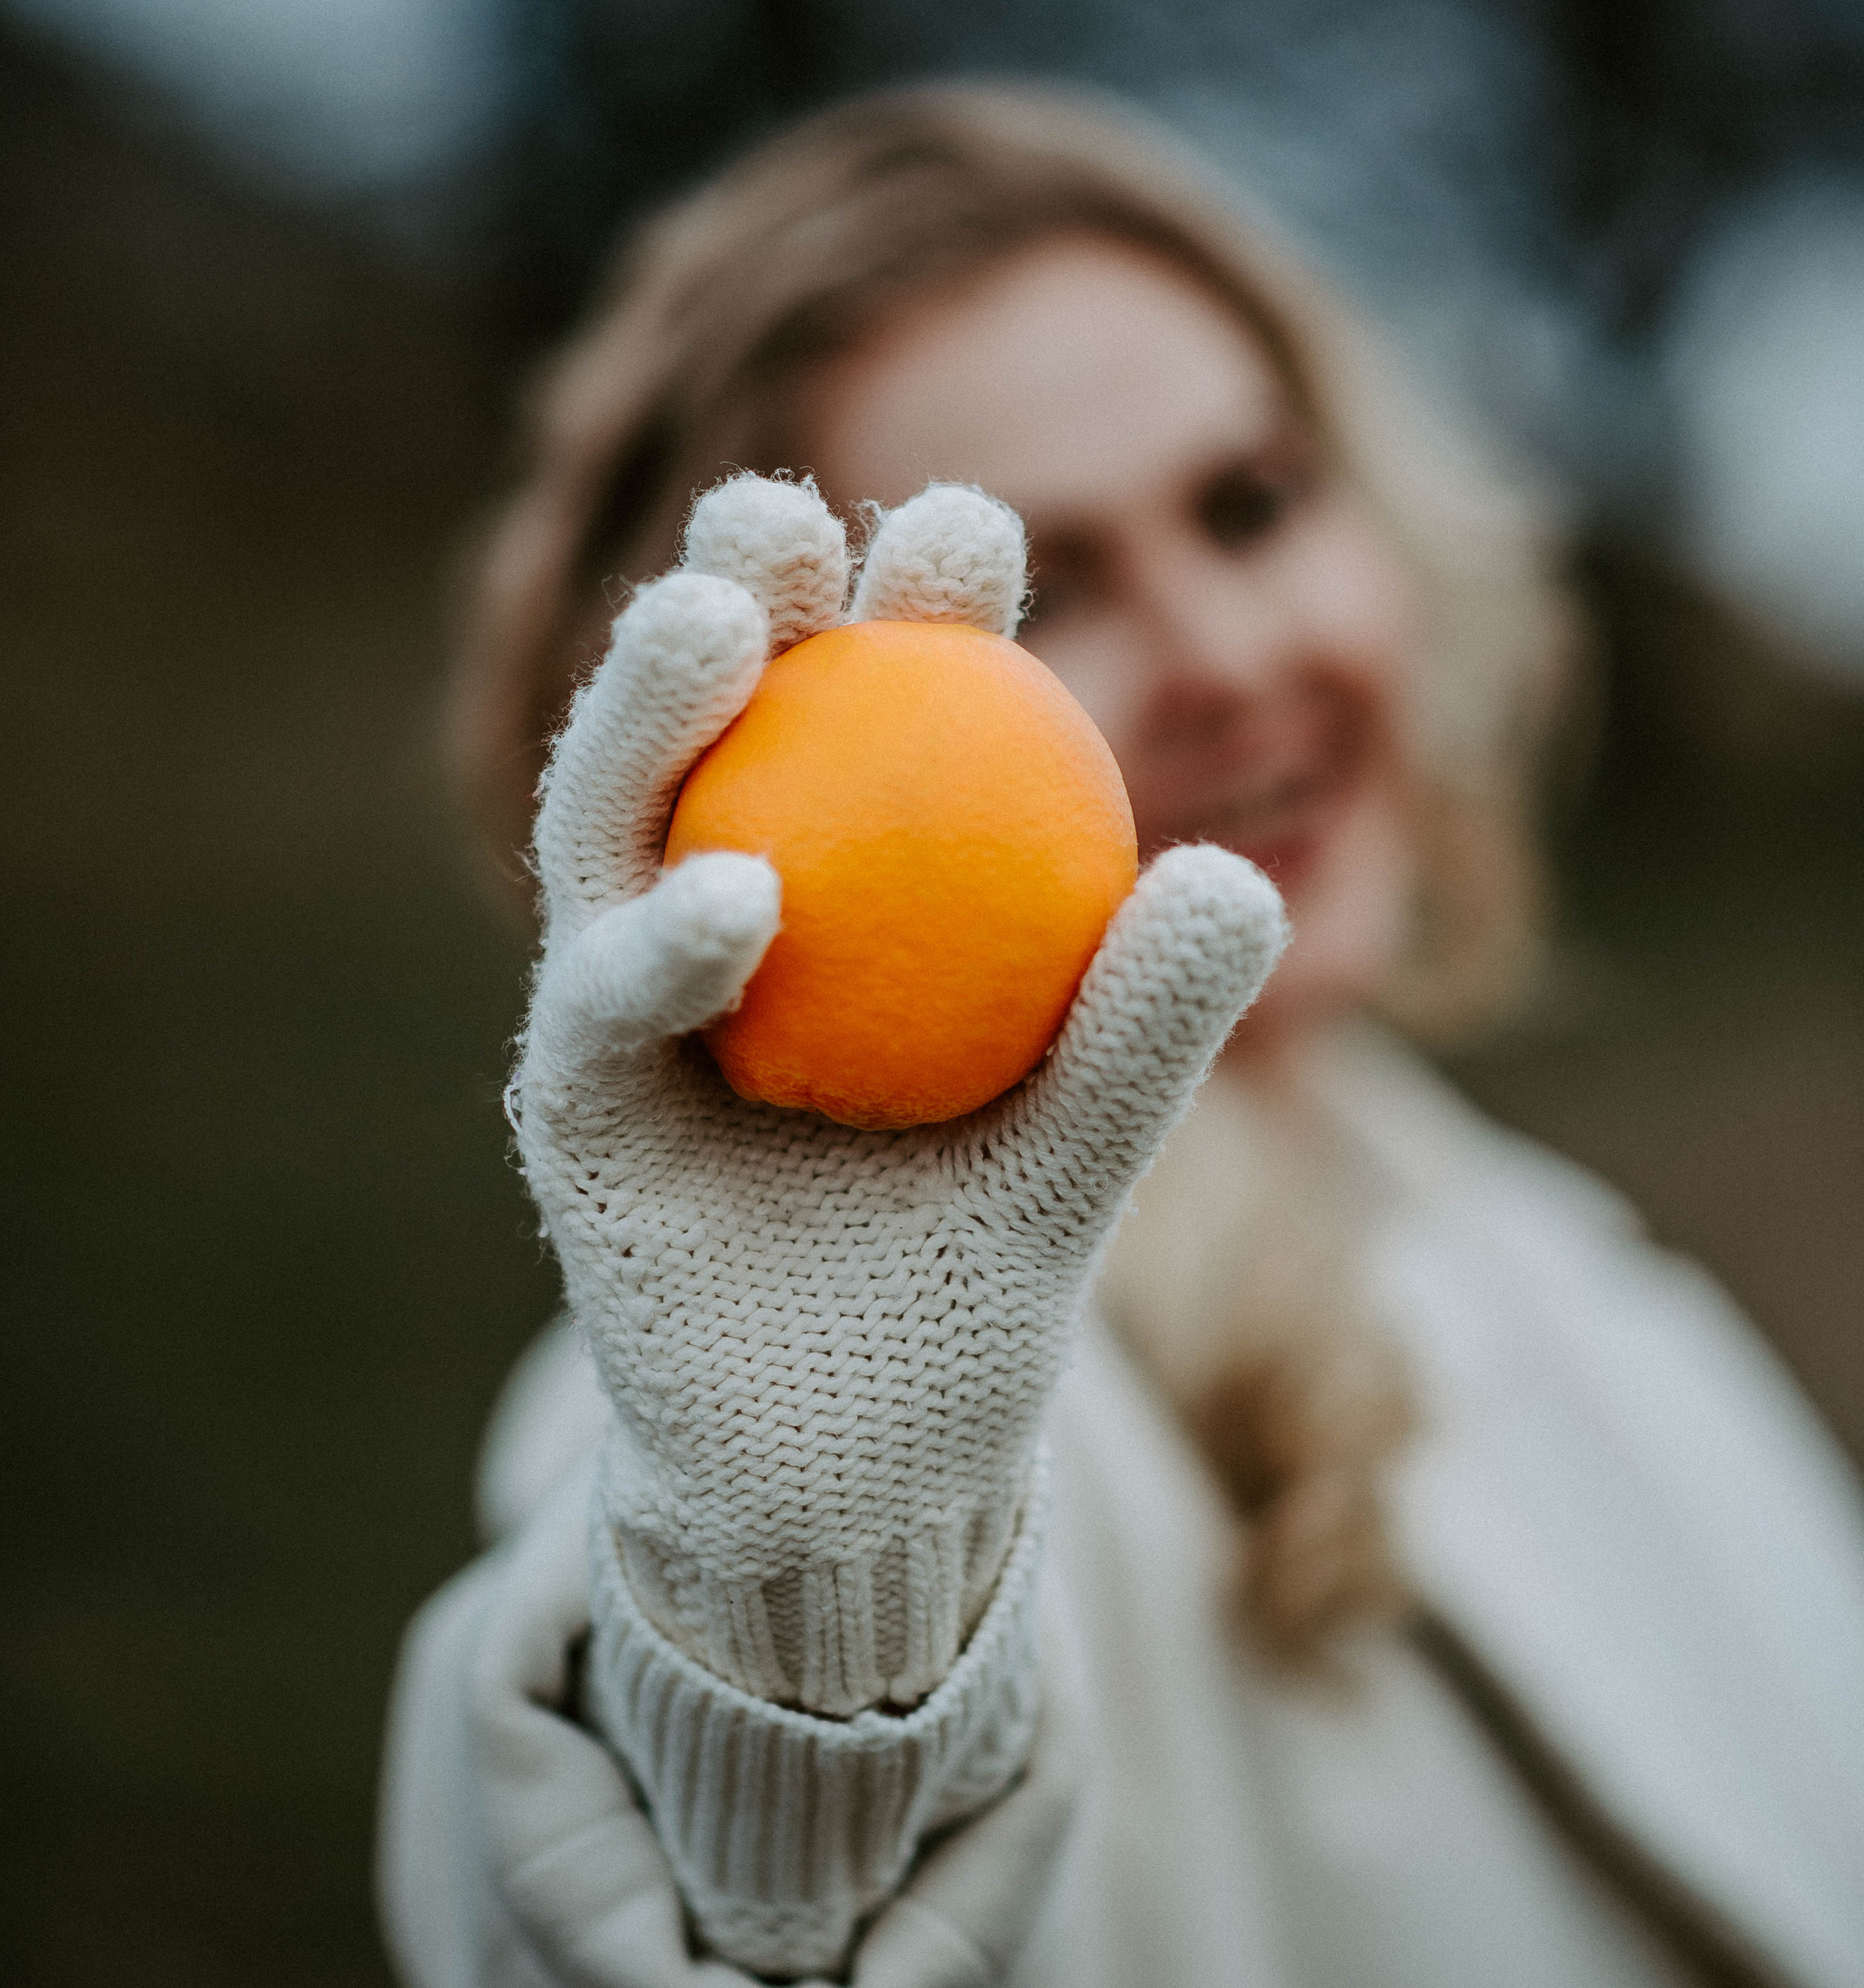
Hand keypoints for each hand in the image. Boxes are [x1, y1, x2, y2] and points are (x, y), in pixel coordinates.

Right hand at [513, 475, 1286, 1718]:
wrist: (860, 1478)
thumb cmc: (967, 1294)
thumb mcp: (1079, 1158)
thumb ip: (1142, 1033)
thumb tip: (1242, 874)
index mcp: (848, 893)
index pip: (881, 719)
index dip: (912, 610)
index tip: (972, 524)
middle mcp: (718, 914)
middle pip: (717, 722)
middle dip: (737, 593)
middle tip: (785, 509)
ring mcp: (630, 1007)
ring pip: (614, 821)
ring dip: (647, 711)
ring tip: (713, 618)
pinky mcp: (576, 1114)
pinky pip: (603, 1010)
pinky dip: (661, 948)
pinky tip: (736, 900)